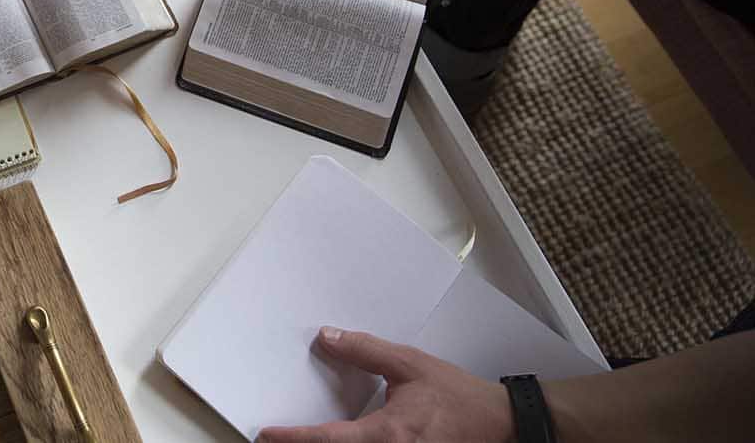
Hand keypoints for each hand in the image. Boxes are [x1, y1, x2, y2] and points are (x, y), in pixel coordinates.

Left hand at [257, 327, 513, 442]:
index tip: (266, 433)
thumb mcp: (411, 365)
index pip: (328, 440)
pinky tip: (338, 439)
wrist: (504, 425)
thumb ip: (366, 351)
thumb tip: (328, 338)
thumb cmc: (462, 399)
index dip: (293, 438)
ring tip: (300, 438)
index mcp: (389, 434)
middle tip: (275, 439)